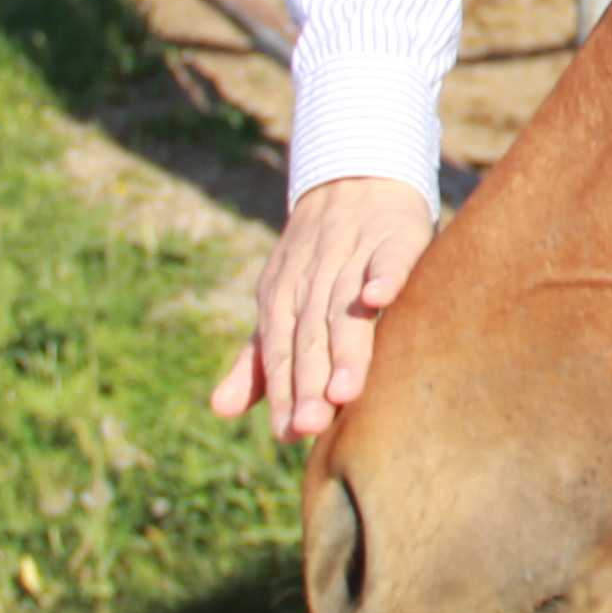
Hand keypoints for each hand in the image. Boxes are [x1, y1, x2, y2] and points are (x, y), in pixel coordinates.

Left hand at [216, 174, 435, 441]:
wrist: (354, 178)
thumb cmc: (318, 260)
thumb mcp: (281, 305)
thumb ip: (258, 361)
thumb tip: (220, 411)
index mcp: (282, 301)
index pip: (281, 353)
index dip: (286, 392)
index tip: (290, 433)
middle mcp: (312, 282)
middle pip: (311, 338)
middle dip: (311, 382)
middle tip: (311, 426)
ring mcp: (352, 258)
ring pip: (345, 309)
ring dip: (345, 347)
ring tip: (345, 389)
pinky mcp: (392, 237)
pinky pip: (387, 258)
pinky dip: (382, 276)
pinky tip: (380, 297)